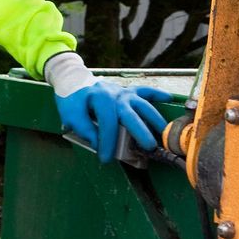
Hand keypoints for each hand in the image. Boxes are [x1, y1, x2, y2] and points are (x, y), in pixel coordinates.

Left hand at [54, 77, 172, 162]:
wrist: (73, 80)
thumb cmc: (72, 100)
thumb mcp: (70, 114)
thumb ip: (83, 128)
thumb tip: (98, 143)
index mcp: (100, 99)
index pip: (108, 123)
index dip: (108, 142)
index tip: (106, 158)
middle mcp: (115, 94)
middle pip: (130, 114)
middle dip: (140, 131)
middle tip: (149, 146)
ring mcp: (124, 92)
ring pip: (143, 104)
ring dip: (154, 119)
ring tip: (163, 132)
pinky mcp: (129, 91)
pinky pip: (146, 91)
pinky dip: (158, 94)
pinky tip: (168, 99)